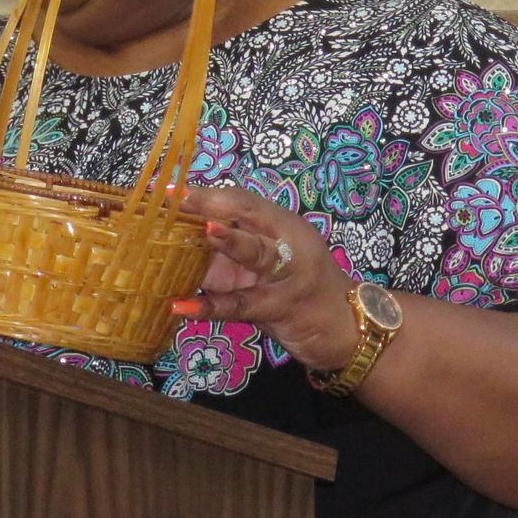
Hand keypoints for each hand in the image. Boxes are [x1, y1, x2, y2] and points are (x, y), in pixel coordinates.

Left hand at [177, 185, 362, 374]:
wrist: (347, 327)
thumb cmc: (300, 288)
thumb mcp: (270, 261)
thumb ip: (232, 251)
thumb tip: (177, 240)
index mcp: (280, 223)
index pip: (242, 200)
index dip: (207, 194)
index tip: (169, 191)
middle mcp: (287, 241)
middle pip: (249, 215)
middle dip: (213, 205)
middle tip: (178, 199)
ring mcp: (288, 274)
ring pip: (258, 253)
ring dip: (232, 241)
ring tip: (206, 231)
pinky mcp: (282, 308)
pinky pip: (242, 305)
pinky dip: (210, 307)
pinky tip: (182, 306)